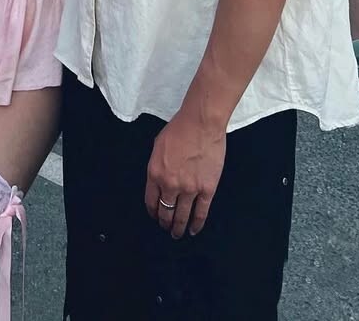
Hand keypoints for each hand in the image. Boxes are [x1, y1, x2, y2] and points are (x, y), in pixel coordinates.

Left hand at [144, 109, 225, 238]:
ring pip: (182, 216)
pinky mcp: (207, 189)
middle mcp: (170, 184)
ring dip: (179, 228)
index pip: (151, 200)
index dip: (153, 212)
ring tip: (178, 234)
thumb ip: (157, 166)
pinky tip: (194, 230)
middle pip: (166, 211)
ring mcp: (189, 188)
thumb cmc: (179, 129)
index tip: (155, 216)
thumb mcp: (157, 146)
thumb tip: (159, 180)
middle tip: (166, 228)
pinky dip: (197, 224)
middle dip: (165, 223)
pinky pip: (201, 212)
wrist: (201, 124)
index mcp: (155, 173)